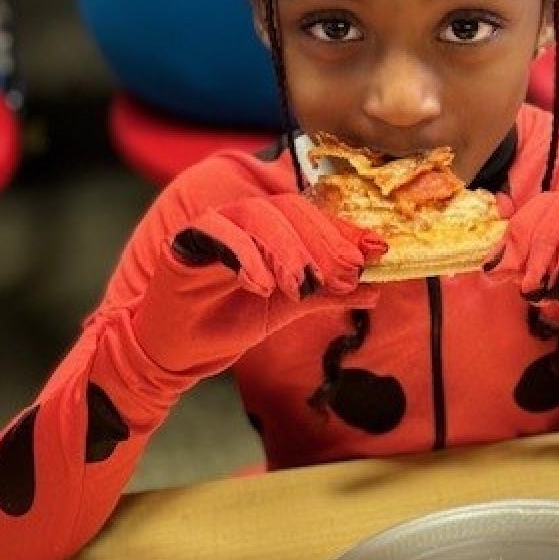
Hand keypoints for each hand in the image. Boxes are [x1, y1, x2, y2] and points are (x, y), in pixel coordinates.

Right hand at [132, 194, 386, 377]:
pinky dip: (244, 257)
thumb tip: (376, 289)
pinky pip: (216, 234)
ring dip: (288, 250)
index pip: (313, 217)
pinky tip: (261, 286)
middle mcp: (244, 220)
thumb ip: (328, 294)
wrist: (182, 350)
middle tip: (344, 276)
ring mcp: (214, 226)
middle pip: (290, 210)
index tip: (376, 252)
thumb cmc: (230, 320)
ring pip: (258, 216)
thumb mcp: (289, 309)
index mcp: (272, 230)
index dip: (345, 232)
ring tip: (302, 288)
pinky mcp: (184, 243)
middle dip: (323, 243)